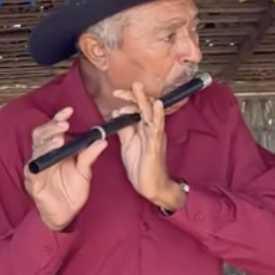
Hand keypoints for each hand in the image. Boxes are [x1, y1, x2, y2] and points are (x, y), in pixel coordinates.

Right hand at [24, 106, 107, 230]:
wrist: (66, 214)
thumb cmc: (72, 192)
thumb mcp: (84, 171)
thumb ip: (89, 155)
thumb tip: (102, 140)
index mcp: (55, 150)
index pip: (53, 129)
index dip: (58, 118)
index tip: (69, 111)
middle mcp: (43, 156)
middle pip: (40, 134)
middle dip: (51, 128)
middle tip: (64, 126)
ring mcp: (36, 168)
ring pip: (36, 149)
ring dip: (46, 143)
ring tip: (58, 140)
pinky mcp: (32, 181)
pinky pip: (32, 169)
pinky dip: (38, 163)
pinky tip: (48, 159)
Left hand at [112, 83, 184, 210]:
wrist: (151, 186)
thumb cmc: (141, 165)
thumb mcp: (127, 144)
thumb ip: (123, 128)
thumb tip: (117, 113)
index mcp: (143, 128)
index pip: (136, 107)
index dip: (128, 98)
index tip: (116, 93)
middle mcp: (150, 129)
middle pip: (144, 107)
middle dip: (134, 95)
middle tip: (124, 88)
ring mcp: (154, 136)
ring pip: (151, 114)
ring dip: (144, 100)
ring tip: (138, 88)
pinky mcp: (156, 146)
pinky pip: (157, 129)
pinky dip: (158, 116)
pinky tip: (157, 106)